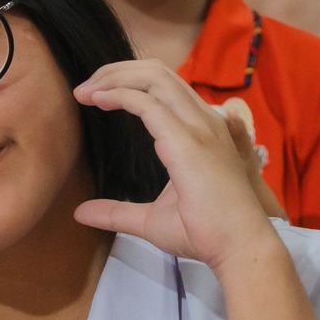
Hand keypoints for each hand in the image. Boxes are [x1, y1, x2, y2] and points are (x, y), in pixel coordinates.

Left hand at [71, 59, 280, 270]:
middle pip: (157, 73)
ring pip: (155, 78)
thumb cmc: (204, 232)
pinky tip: (98, 100)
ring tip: (86, 91)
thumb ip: (116, 212)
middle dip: (116, 71)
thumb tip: (81, 213)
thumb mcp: (150, 220)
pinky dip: (120, 95)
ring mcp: (199, 128)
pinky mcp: (188, 141)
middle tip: (84, 87)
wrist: (239, 248)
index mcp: (200, 131)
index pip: (164, 86)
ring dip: (115, 77)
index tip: (94, 95)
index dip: (126, 82)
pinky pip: (149, 104)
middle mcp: (203, 121)